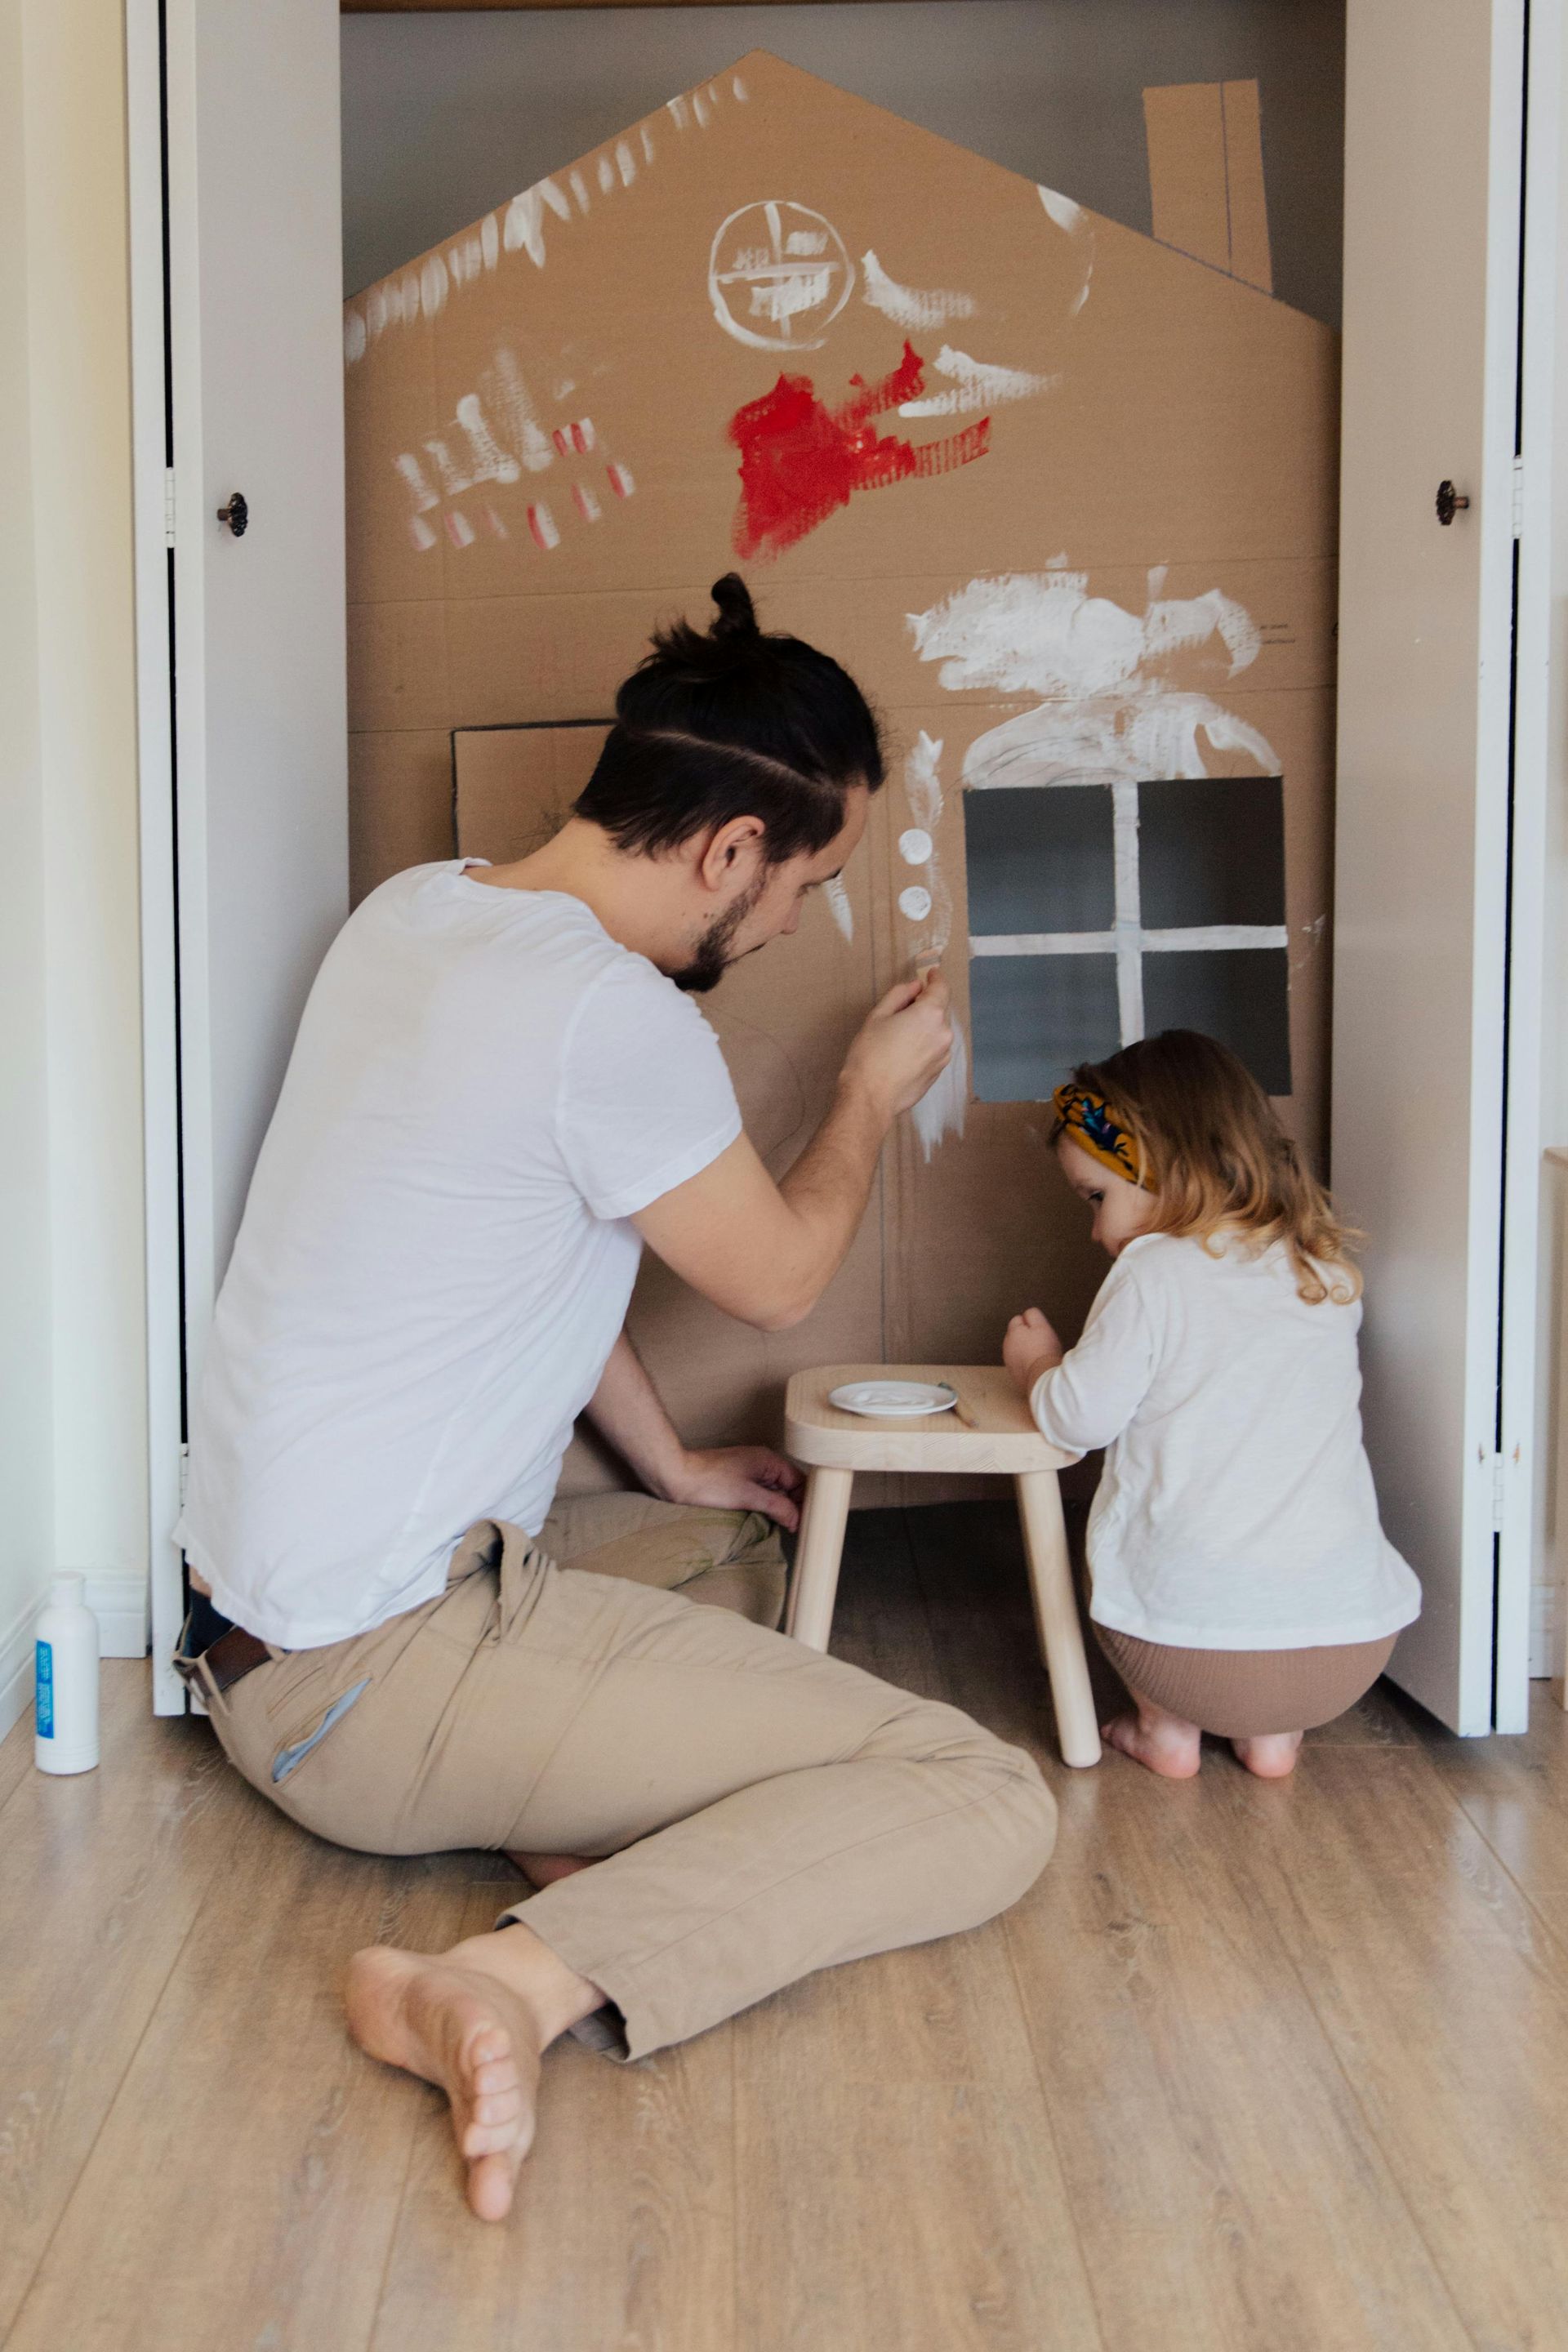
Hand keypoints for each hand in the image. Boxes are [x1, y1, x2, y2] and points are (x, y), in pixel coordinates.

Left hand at [668, 1445, 805, 1531]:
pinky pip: (761, 1493)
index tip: (806, 1523)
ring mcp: (750, 1470)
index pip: (799, 1481)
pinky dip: (766, 1505)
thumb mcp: (748, 1496)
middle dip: (794, 1506)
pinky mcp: (738, 1480)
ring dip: (780, 1507)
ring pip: (775, 1491)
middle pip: (789, 1485)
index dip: (804, 1502)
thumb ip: (777, 1506)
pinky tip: (766, 1520)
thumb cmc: (710, 1482)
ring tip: (785, 1528)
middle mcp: (762, 1462)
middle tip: (797, 1529)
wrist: (676, 1477)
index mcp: (769, 1460)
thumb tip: (797, 1519)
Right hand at [841, 968, 954, 1122]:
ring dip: (925, 1027)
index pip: (941, 988)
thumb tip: (915, 986)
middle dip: (926, 1005)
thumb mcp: (878, 1016)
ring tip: (900, 1036)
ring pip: (937, 1031)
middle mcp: (943, 1033)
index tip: (931, 974)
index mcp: (929, 1014)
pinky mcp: (938, 1071)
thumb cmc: (869, 1054)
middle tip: (903, 1009)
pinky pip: (935, 1049)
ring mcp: (943, 1054)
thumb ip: (900, 995)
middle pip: (939, 1010)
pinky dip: (925, 1045)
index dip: (936, 978)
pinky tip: (904, 1053)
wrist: (871, 1096)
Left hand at [1004, 1307, 1063, 1393]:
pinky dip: (1026, 1363)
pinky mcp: (1014, 1374)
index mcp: (1012, 1333)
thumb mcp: (1041, 1325)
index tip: (1039, 1330)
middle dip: (1026, 1337)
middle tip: (1041, 1343)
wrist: (1042, 1377)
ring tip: (1040, 1355)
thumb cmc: (1044, 1350)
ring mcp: (1009, 1361)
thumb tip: (1028, 1313)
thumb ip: (1033, 1315)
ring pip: (1017, 1350)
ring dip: (1025, 1350)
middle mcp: (1007, 1346)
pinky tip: (1036, 1366)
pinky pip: (1020, 1364)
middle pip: (1016, 1336)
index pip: (1017, 1319)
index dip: (1030, 1323)